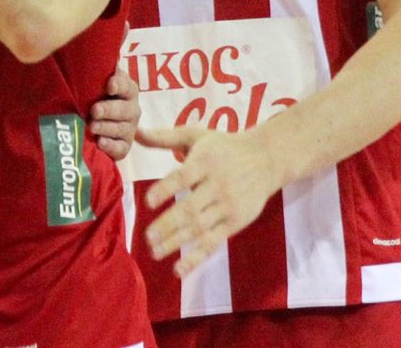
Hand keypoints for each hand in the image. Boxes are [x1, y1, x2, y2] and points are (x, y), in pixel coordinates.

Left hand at [89, 71, 140, 161]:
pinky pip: (121, 148)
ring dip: (107, 128)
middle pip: (125, 109)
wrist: (90, 123)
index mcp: (127, 90)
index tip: (108, 85)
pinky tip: (100, 143)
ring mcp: (129, 129)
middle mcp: (131, 109)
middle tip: (94, 110)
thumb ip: (94, 70)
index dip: (118, 85)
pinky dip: (111, 146)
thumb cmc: (91, 96)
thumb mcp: (92, 82)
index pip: (126, 86)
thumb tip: (86, 49)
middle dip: (109, 109)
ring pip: (121, 129)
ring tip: (92, 127)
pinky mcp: (123, 147)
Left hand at [139, 125, 284, 276]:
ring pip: (200, 228)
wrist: (266, 159)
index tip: (148, 202)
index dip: (166, 190)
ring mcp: (228, 206)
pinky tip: (178, 269)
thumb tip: (134, 132)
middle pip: (191, 208)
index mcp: (205, 162)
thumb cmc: (223, 147)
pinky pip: (213, 242)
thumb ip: (163, 137)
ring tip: (154, 252)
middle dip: (169, 224)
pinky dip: (196, 257)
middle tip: (147, 236)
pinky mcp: (235, 223)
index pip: (183, 177)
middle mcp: (217, 185)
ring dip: (177, 243)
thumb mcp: (195, 136)